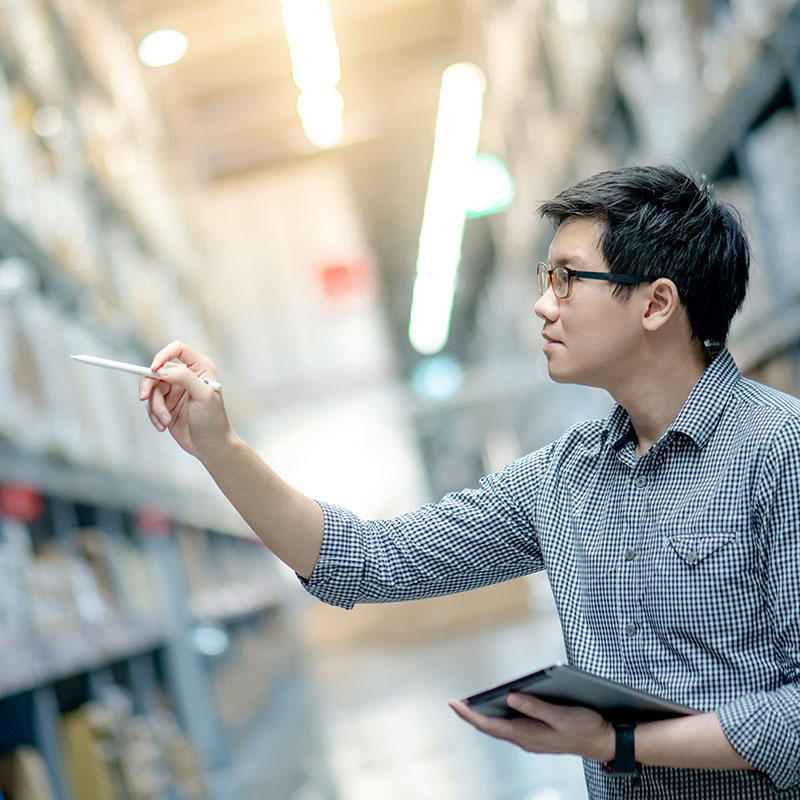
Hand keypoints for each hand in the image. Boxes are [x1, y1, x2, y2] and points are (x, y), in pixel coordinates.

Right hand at [138, 340, 231, 457]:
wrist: (209, 446)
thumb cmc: (212, 420)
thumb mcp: (202, 396)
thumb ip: (184, 378)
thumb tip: (162, 370)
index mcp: (200, 368)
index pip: (177, 350)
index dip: (163, 355)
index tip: (154, 369)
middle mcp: (186, 376)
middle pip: (158, 370)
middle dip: (149, 386)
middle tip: (143, 397)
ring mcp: (175, 390)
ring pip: (152, 390)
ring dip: (155, 407)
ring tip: (166, 421)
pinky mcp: (166, 404)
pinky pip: (150, 404)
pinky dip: (154, 415)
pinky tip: (163, 426)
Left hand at [449, 693, 613, 762]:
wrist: (602, 742)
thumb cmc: (584, 727)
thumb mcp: (560, 715)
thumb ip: (535, 707)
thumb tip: (510, 697)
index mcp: (527, 734)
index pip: (490, 725)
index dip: (470, 714)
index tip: (454, 704)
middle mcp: (525, 739)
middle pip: (491, 728)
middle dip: (472, 715)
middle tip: (455, 702)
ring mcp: (530, 739)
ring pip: (500, 728)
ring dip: (484, 716)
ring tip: (471, 703)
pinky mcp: (537, 735)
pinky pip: (511, 727)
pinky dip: (499, 717)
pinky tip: (497, 706)